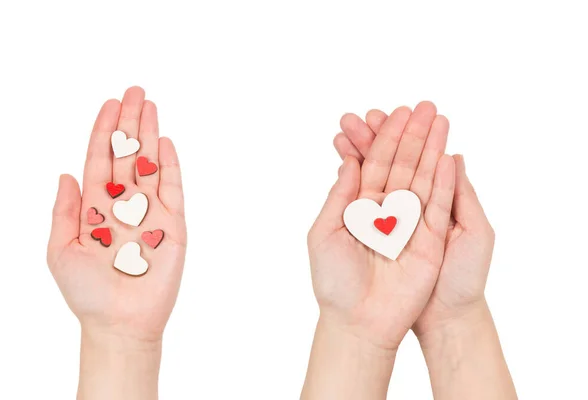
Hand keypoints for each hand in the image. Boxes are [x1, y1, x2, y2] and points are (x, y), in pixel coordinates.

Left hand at [47, 86, 186, 342]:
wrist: (121, 322)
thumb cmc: (87, 292)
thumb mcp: (60, 250)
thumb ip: (64, 211)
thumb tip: (66, 174)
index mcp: (95, 208)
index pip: (101, 159)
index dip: (104, 131)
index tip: (109, 104)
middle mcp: (124, 205)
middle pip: (128, 155)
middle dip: (130, 122)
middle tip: (134, 91)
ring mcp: (150, 213)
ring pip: (151, 165)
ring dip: (150, 135)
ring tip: (150, 105)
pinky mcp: (174, 225)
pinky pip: (173, 189)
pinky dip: (171, 165)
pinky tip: (166, 142)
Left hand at [334, 107, 493, 338]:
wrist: (358, 321)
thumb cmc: (334, 281)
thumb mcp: (325, 233)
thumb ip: (340, 196)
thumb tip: (350, 161)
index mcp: (360, 207)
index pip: (374, 164)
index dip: (383, 138)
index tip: (392, 112)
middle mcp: (386, 211)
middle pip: (401, 166)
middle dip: (412, 136)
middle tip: (423, 105)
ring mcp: (410, 225)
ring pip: (421, 180)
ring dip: (431, 150)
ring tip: (441, 120)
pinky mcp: (430, 242)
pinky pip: (438, 207)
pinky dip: (442, 182)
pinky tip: (448, 157)